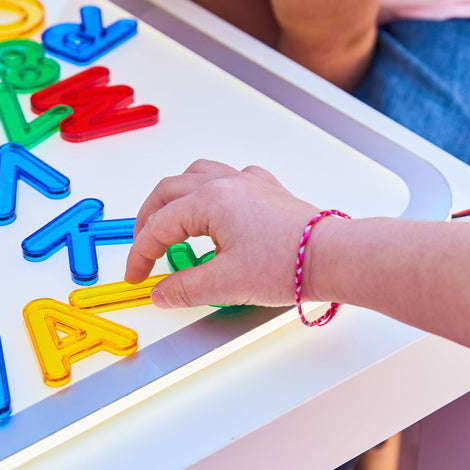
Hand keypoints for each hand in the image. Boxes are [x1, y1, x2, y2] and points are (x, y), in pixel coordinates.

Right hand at [125, 159, 325, 307]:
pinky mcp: (268, 192)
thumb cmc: (287, 264)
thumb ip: (184, 288)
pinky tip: (216, 213)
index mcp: (209, 201)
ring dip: (175, 198)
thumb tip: (161, 293)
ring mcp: (249, 184)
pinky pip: (229, 179)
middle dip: (148, 220)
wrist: (332, 257)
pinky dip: (210, 192)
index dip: (140, 254)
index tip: (137, 276)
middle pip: (169, 191)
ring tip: (170, 223)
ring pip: (197, 176)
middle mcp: (226, 184)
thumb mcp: (224, 284)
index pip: (158, 226)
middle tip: (143, 249)